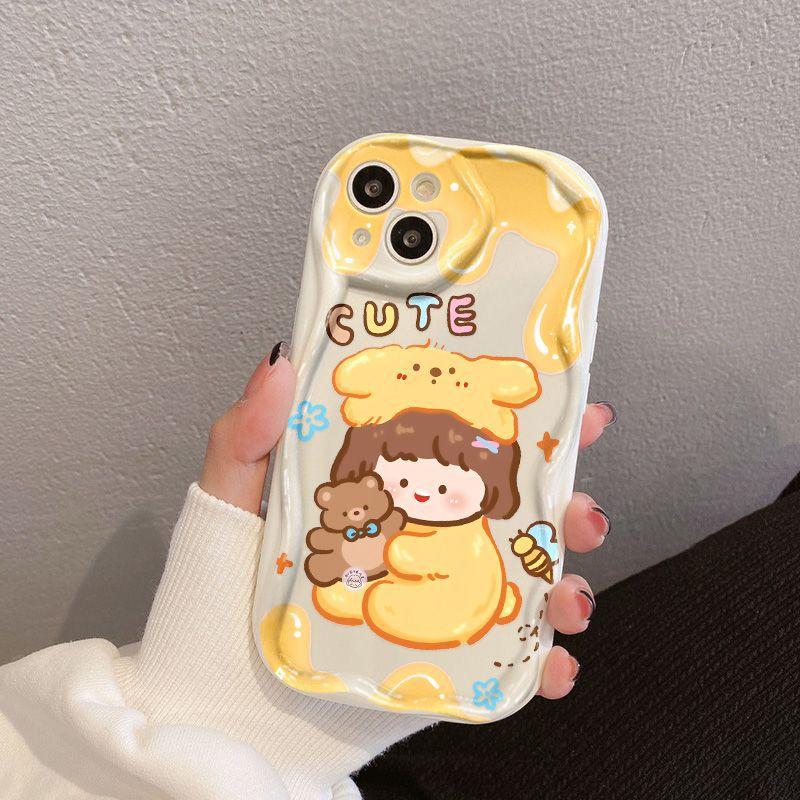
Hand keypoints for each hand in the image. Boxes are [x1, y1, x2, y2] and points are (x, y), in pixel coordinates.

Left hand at [200, 345, 614, 701]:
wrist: (218, 701)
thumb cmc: (217, 594)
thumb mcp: (229, 500)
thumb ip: (248, 435)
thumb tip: (281, 360)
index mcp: (381, 486)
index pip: (458, 440)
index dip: (518, 419)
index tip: (569, 403)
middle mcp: (416, 535)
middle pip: (511, 508)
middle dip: (566, 502)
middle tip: (582, 509)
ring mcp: (431, 596)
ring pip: (523, 578)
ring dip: (567, 583)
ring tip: (569, 595)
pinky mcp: (437, 655)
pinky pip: (505, 657)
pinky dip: (541, 663)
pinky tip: (551, 664)